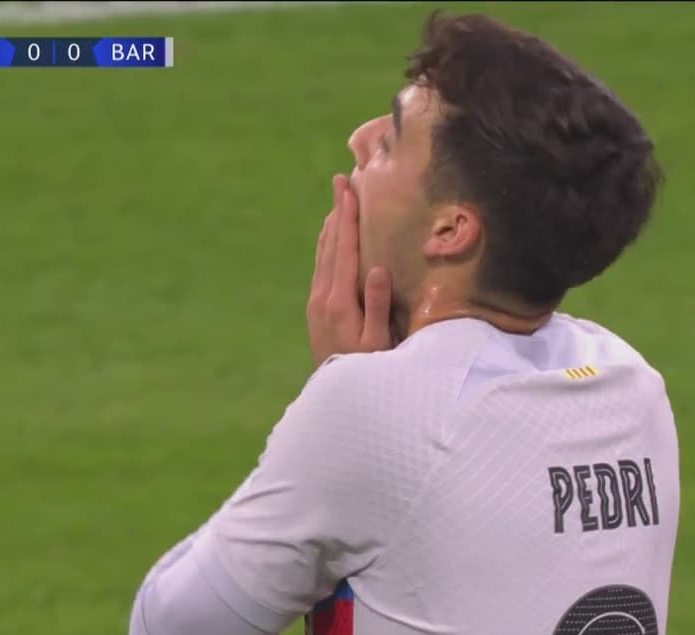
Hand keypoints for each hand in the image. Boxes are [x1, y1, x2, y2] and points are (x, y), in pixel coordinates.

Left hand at [306, 175, 392, 367]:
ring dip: (331, 225)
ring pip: (323, 254)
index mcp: (339, 300)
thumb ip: (377, 306)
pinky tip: (331, 238)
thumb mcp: (378, 343)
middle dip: (337, 212)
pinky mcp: (316, 308)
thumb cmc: (367, 369)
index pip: (344, 250)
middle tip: (340, 181)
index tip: (349, 190)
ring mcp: (317, 302)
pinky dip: (327, 245)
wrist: (335, 393)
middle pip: (330, 244)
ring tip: (337, 202)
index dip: (348, 218)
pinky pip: (321, 266)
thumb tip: (378, 268)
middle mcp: (323, 296)